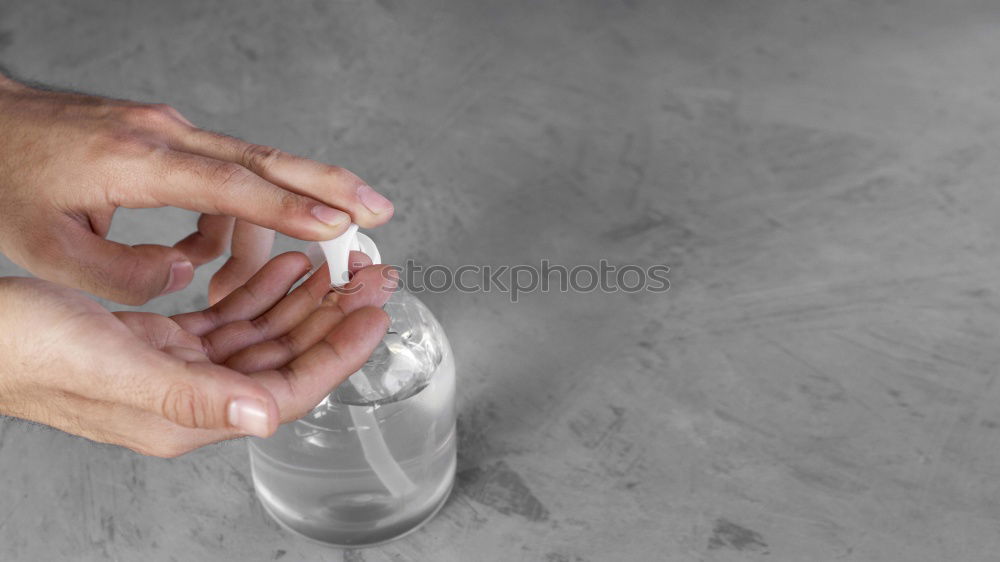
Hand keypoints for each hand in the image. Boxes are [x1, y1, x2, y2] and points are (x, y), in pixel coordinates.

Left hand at [0, 73, 393, 304]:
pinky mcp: (168, 141)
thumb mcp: (45, 248)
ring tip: (268, 274)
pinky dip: (230, 218)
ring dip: (276, 220)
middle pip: (267, 158)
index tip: (341, 226)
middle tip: (378, 212)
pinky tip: (204, 253)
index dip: (292, 207)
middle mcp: (166, 138)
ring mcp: (170, 133)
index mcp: (137, 162)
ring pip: (252, 171)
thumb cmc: (7, 177)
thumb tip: (189, 273)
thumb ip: (123, 274)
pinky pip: (220, 179)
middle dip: (329, 185)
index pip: (234, 184)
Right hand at [0, 251, 395, 456]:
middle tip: (371, 278)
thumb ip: (194, 396)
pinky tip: (281, 266)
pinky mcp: (163, 342)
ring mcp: (180, 367)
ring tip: (336, 266)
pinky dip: (259, 290)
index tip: (375, 315)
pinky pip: (228, 317)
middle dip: (332, 317)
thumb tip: (266, 416)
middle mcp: (193, 395)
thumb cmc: (30, 352)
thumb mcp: (115, 369)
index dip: (338, 353)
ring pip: (262, 334)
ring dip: (302, 300)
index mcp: (190, 414)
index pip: (290, 389)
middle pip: (286, 359)